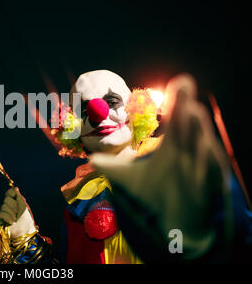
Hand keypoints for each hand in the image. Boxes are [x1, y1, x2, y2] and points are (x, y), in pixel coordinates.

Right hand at [0, 187, 36, 238]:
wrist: (25, 231)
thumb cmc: (26, 219)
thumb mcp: (23, 206)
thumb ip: (18, 197)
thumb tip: (15, 187)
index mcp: (14, 202)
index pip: (8, 193)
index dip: (11, 193)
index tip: (15, 196)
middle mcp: (7, 206)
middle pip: (6, 199)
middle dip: (14, 205)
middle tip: (18, 212)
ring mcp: (3, 212)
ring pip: (3, 206)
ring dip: (12, 214)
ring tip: (16, 219)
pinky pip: (1, 214)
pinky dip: (8, 218)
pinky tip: (12, 222)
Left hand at [90, 74, 229, 257]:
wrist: (176, 223)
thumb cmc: (159, 195)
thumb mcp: (133, 179)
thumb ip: (114, 167)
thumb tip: (93, 160)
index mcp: (174, 147)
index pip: (178, 120)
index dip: (179, 101)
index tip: (180, 80)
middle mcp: (190, 154)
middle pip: (190, 128)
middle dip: (187, 108)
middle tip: (183, 84)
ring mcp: (200, 170)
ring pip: (202, 146)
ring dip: (198, 130)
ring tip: (192, 110)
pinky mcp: (208, 189)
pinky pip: (211, 174)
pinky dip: (210, 163)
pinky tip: (207, 150)